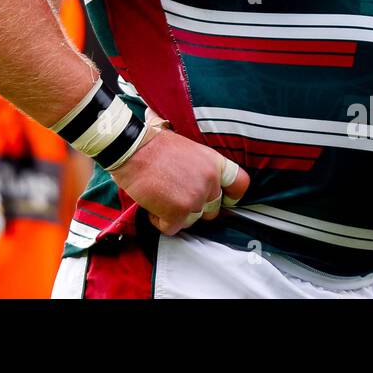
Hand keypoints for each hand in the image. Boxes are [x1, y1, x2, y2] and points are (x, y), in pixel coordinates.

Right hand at [109, 126, 248, 234]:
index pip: (240, 184)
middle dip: (194, 207)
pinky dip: (159, 221)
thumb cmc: (152, 143)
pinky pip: (172, 228)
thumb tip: (198, 171)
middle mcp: (210, 182)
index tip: (221, 199)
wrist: (132, 148)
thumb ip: (199, 164)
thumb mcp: (186, 146)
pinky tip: (151, 205)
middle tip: (174, 196)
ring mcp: (195, 199)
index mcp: (214, 162)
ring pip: (191, 220)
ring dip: (175, 214)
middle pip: (213, 209)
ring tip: (159, 197)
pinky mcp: (178, 213)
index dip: (231, 196)